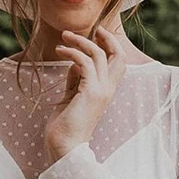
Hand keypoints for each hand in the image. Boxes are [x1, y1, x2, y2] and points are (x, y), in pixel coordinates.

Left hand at [45, 26, 126, 160]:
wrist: (64, 148)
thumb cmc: (64, 127)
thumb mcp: (70, 98)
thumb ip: (75, 81)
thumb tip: (74, 64)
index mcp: (105, 92)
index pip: (117, 63)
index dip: (110, 46)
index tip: (95, 34)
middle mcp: (107, 90)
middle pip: (118, 56)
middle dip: (106, 38)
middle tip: (90, 29)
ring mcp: (101, 91)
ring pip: (98, 55)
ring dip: (80, 42)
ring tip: (63, 37)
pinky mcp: (90, 93)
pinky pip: (84, 63)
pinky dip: (72, 52)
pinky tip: (60, 51)